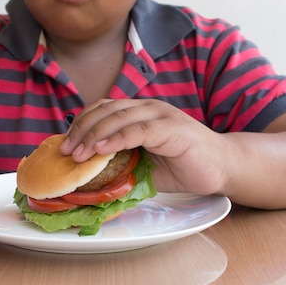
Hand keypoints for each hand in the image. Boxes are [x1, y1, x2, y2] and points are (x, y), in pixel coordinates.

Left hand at [60, 99, 227, 195]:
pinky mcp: (172, 129)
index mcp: (140, 113)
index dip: (81, 124)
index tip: (65, 144)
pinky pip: (139, 130)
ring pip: (119, 117)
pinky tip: (101, 150)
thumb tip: (89, 176)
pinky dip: (117, 138)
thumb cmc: (183, 167)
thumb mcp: (143, 165)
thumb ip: (120, 163)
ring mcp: (161, 116)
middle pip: (106, 111)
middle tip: (65, 151)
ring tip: (77, 154)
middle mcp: (148, 108)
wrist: (221, 168)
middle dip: (81, 130)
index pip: (103, 110)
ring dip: (94, 135)